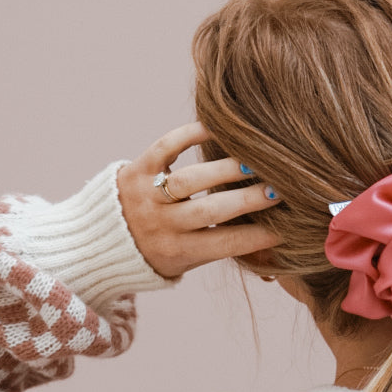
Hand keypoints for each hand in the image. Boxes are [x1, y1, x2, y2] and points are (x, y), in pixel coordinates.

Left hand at [116, 121, 282, 281]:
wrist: (102, 241)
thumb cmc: (159, 251)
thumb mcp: (187, 262)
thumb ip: (223, 248)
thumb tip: (275, 245)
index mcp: (177, 252)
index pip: (226, 244)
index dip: (260, 235)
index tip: (289, 226)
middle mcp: (161, 225)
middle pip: (209, 210)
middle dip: (248, 199)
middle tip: (279, 189)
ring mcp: (147, 195)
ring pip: (189, 179)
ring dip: (224, 169)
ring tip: (252, 163)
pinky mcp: (136, 169)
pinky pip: (165, 148)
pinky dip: (190, 135)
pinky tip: (217, 129)